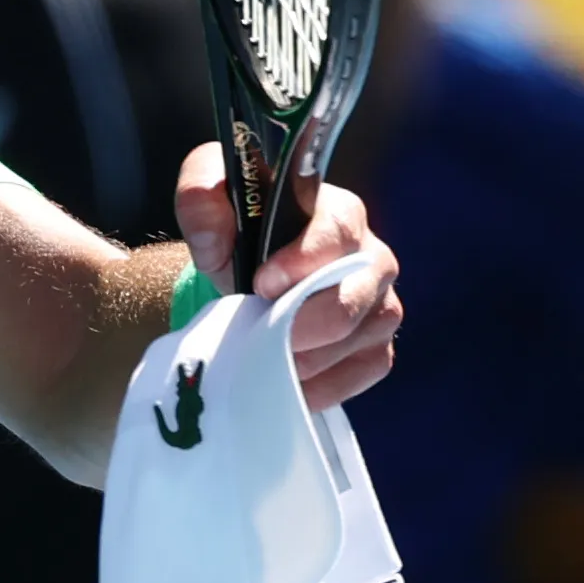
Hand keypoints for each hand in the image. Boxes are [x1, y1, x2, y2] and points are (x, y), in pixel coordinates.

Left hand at [173, 143, 401, 410]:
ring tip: (263, 349)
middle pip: (349, 302)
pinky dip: (317, 384)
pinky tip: (284, 376)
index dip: (300, 263)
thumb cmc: (241, 229)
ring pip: (351, 343)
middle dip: (296, 325)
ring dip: (300, 356)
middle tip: (256, 330)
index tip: (261, 285)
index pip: (336, 234)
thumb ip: (201, 198)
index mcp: (340, 213)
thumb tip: (211, 235)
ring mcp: (382, 306)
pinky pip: (358, 375)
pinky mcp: (378, 348)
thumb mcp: (210, 199)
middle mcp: (373, 259)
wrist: (250, 271)